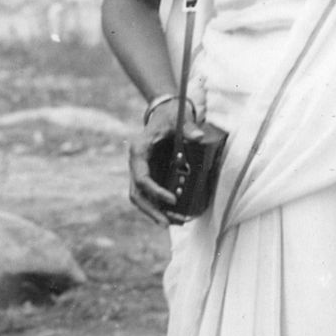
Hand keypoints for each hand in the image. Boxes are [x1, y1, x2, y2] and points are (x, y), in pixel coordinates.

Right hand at [128, 98, 201, 228]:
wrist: (164, 112)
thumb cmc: (170, 115)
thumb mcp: (179, 118)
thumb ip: (188, 128)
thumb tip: (198, 136)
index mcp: (139, 151)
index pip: (142, 178)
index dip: (155, 191)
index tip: (173, 200)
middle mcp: (137, 163)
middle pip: (137, 194)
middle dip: (151, 210)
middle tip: (166, 223)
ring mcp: (142, 171)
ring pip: (142, 198)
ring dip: (156, 212)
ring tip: (174, 223)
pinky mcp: (150, 175)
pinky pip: (151, 195)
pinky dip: (161, 206)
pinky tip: (175, 215)